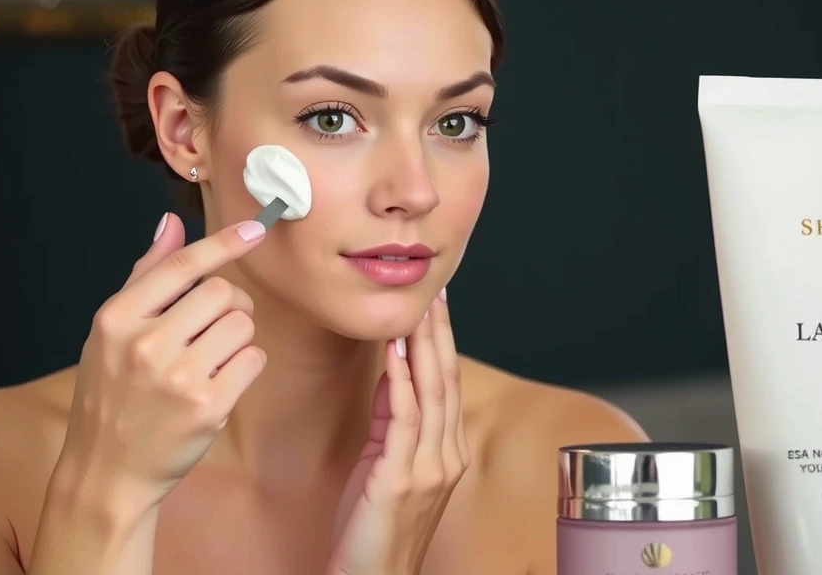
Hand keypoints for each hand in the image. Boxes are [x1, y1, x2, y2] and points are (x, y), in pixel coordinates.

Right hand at [52, 214, 267, 521]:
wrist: (107, 470)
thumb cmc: (112, 394)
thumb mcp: (112, 332)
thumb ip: (145, 276)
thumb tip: (171, 222)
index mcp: (117, 318)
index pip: (181, 266)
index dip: (223, 243)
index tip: (255, 229)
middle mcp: (145, 344)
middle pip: (223, 293)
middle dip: (230, 305)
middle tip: (216, 326)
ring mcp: (177, 378)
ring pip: (243, 326)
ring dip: (238, 338)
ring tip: (211, 359)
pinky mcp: (207, 406)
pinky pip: (253, 360)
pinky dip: (245, 366)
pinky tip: (219, 382)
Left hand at [328, 291, 468, 574]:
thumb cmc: (374, 529)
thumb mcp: (384, 463)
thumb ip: (391, 418)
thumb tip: (390, 370)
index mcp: (447, 452)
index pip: (447, 383)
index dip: (443, 341)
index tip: (436, 305)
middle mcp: (448, 456)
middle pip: (446, 380)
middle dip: (440, 333)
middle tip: (435, 292)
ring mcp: (431, 469)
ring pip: (432, 393)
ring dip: (424, 347)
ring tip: (418, 310)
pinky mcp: (403, 479)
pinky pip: (407, 420)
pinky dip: (402, 382)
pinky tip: (397, 353)